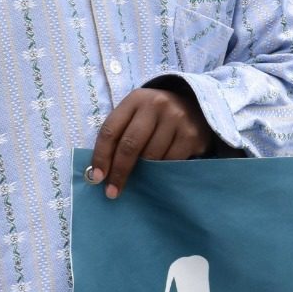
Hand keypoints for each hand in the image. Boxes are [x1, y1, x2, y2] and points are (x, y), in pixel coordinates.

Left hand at [86, 85, 212, 198]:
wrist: (195, 106)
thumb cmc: (156, 116)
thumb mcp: (136, 115)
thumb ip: (119, 136)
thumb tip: (100, 172)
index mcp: (136, 99)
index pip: (110, 131)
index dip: (101, 156)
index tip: (96, 178)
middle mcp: (156, 105)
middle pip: (130, 145)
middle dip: (119, 172)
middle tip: (112, 192)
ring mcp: (177, 118)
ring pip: (152, 157)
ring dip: (144, 172)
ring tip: (142, 177)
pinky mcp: (192, 135)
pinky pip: (171, 162)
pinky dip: (163, 171)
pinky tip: (161, 171)